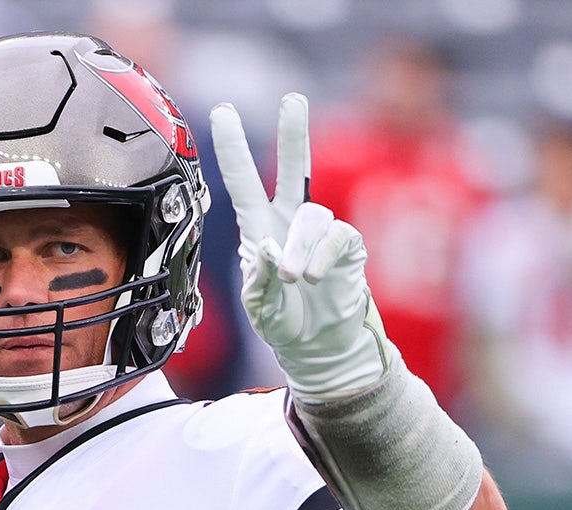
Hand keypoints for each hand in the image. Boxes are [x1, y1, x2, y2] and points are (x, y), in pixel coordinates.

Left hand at [209, 93, 392, 398]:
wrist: (320, 348)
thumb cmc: (284, 324)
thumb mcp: (259, 309)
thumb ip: (258, 282)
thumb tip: (269, 246)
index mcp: (260, 229)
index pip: (244, 182)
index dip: (234, 148)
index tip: (223, 111)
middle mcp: (290, 222)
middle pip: (295, 167)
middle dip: (295, 133)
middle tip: (294, 100)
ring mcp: (321, 233)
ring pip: (311, 215)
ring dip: (299, 246)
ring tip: (293, 278)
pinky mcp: (348, 245)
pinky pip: (336, 236)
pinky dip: (321, 257)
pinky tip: (314, 278)